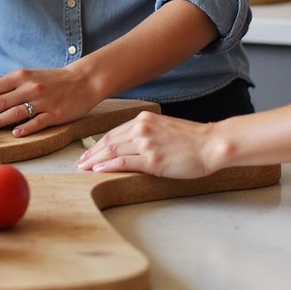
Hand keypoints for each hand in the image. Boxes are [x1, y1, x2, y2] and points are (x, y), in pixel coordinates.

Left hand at [0, 67, 103, 137]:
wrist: (83, 80)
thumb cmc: (50, 79)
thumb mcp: (24, 75)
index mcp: (19, 77)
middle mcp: (28, 87)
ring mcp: (42, 101)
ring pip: (16, 111)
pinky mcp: (55, 114)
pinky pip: (38, 121)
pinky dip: (26, 127)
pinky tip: (15, 134)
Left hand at [74, 111, 215, 177]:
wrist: (211, 144)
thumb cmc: (193, 140)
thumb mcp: (164, 129)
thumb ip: (146, 134)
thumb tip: (130, 147)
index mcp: (144, 119)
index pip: (113, 133)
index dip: (97, 144)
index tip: (88, 153)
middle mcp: (142, 128)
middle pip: (109, 142)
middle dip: (91, 153)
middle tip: (79, 162)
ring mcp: (146, 144)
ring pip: (113, 152)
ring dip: (95, 160)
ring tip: (83, 168)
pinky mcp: (152, 160)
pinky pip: (124, 163)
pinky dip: (108, 166)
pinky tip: (98, 170)